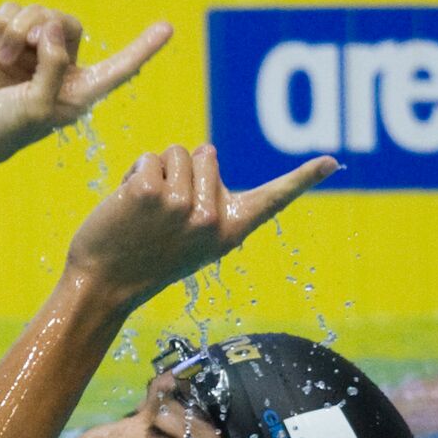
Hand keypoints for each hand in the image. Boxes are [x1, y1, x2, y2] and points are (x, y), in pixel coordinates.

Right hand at [0, 3, 171, 170]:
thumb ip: (54, 68)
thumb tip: (53, 29)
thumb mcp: (37, 107)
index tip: (168, 28)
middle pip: (70, 25)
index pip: (118, 67)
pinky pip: (12, 9)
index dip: (142, 48)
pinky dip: (3, 23)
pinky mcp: (0, 39)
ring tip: (4, 53)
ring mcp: (27, 53)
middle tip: (26, 45)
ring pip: (41, 13)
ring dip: (21, 27)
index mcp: (77, 94)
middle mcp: (56, 71)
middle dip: (48, 26)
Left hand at [65, 144, 338, 308]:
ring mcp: (183, 206)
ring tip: (144, 212)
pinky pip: (150, 158)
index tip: (332, 162)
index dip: (304, 178)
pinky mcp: (151, 193)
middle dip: (183, 170)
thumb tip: (208, 153)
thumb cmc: (146, 258)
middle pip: (207, 154)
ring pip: (176, 153)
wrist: (104, 284)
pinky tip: (129, 207)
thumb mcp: (193, 241)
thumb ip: (209, 205)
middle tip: (163, 213)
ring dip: (157, 172)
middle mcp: (212, 219)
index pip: (274, 199)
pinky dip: (135, 174)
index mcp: (231, 231)